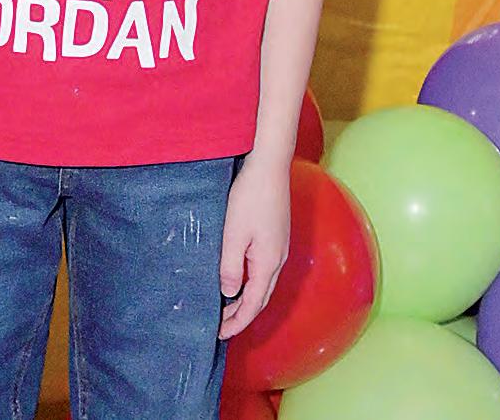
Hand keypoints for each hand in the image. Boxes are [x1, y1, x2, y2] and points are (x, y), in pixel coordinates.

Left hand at [218, 156, 290, 339]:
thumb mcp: (234, 234)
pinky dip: (251, 281)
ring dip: (246, 298)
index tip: (220, 334)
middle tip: (220, 325)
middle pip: (261, 297)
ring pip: (263, 282)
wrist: (269, 166)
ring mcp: (280, 246)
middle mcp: (278, 259)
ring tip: (226, 306)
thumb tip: (229, 294)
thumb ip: (231, 267)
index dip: (237, 322)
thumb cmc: (250, 197)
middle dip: (241, 314)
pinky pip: (264, 268)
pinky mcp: (276, 235)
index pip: (253, 304)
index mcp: (268, 263)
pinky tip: (238, 276)